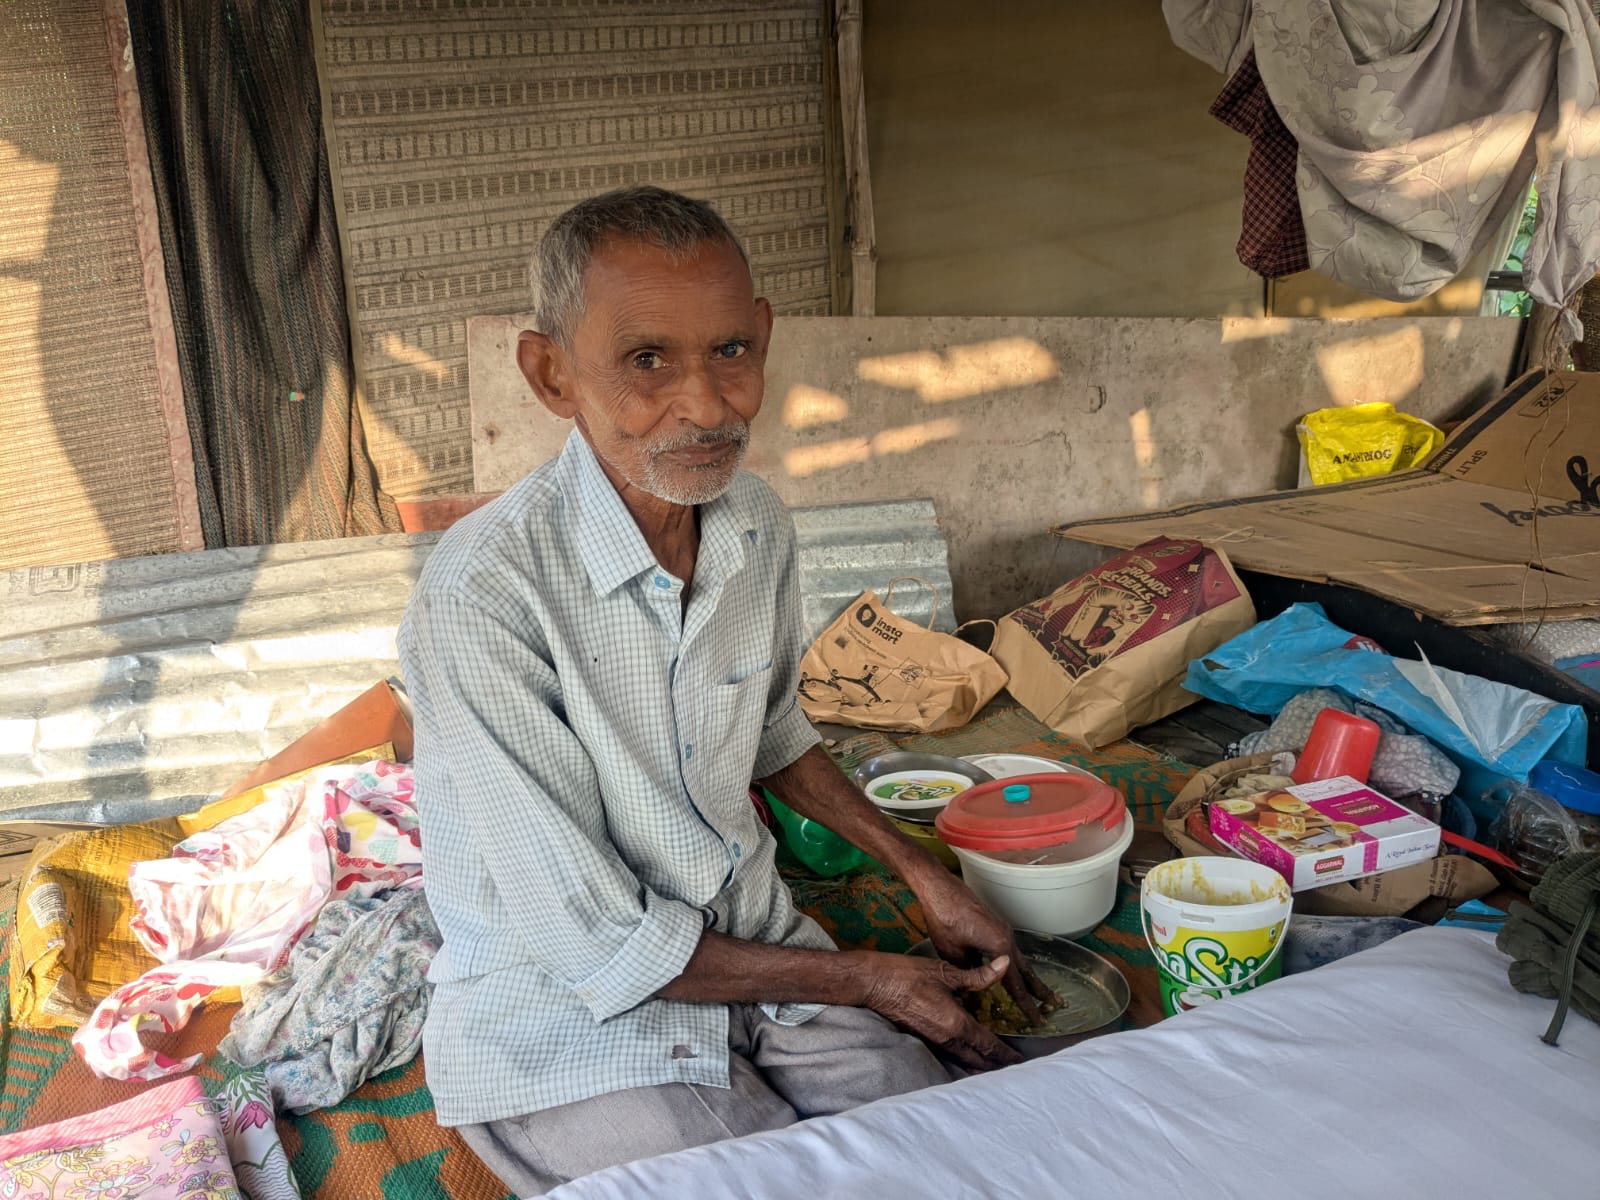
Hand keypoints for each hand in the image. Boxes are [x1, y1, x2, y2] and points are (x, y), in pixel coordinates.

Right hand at [856, 952, 1023, 1070]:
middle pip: (978, 1060)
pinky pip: (950, 1054)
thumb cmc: (907, 975)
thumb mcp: (947, 972)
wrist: (874, 983)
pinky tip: (967, 1050)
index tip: (1019, 1060)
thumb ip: (979, 976)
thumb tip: (1005, 964)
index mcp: (956, 1024)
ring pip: (963, 1059)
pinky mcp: (924, 1038)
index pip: (989, 1046)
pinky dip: (964, 1056)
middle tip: (1012, 1066)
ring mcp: (933, 1041)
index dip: (1006, 1054)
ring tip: (994, 1063)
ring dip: (980, 1063)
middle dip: (996, 1064)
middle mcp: (947, 1038)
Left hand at [915, 871, 1059, 1025]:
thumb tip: (971, 997)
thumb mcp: (953, 954)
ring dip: (1029, 977)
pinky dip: (1016, 964)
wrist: (939, 887)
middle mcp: (1007, 938)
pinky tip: (1012, 971)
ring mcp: (1002, 929)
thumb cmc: (944, 918)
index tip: (1037, 1021)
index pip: (1016, 985)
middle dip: (1039, 991)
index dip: (1027, 1006)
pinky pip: (1010, 950)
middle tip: (1053, 1006)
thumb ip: (968, 976)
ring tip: (1038, 993)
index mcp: (1000, 946)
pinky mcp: (995, 925)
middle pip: (1027, 971)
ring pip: (1020, 960)